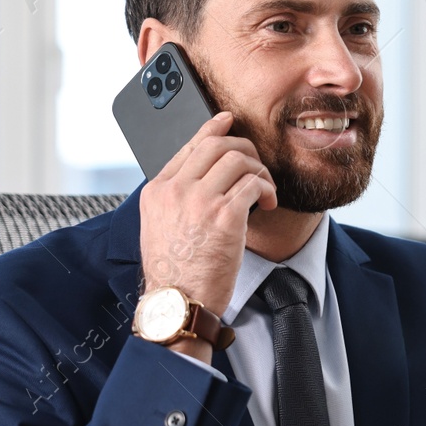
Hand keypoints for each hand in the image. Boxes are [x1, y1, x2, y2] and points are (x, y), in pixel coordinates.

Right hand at [138, 111, 277, 322]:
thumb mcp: (159, 228)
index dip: (213, 130)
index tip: (228, 122)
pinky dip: (267, 190)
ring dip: (260, 172)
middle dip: (245, 149)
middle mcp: (176, 190)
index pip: (188, 146)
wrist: (178, 303)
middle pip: (217, 144)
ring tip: (264, 193)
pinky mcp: (224, 215)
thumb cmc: (174, 274)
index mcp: (157, 190)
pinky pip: (254, 183)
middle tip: (257, 167)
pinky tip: (268, 204)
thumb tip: (200, 179)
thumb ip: (175, 200)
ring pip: (239, 159)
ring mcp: (200, 200)